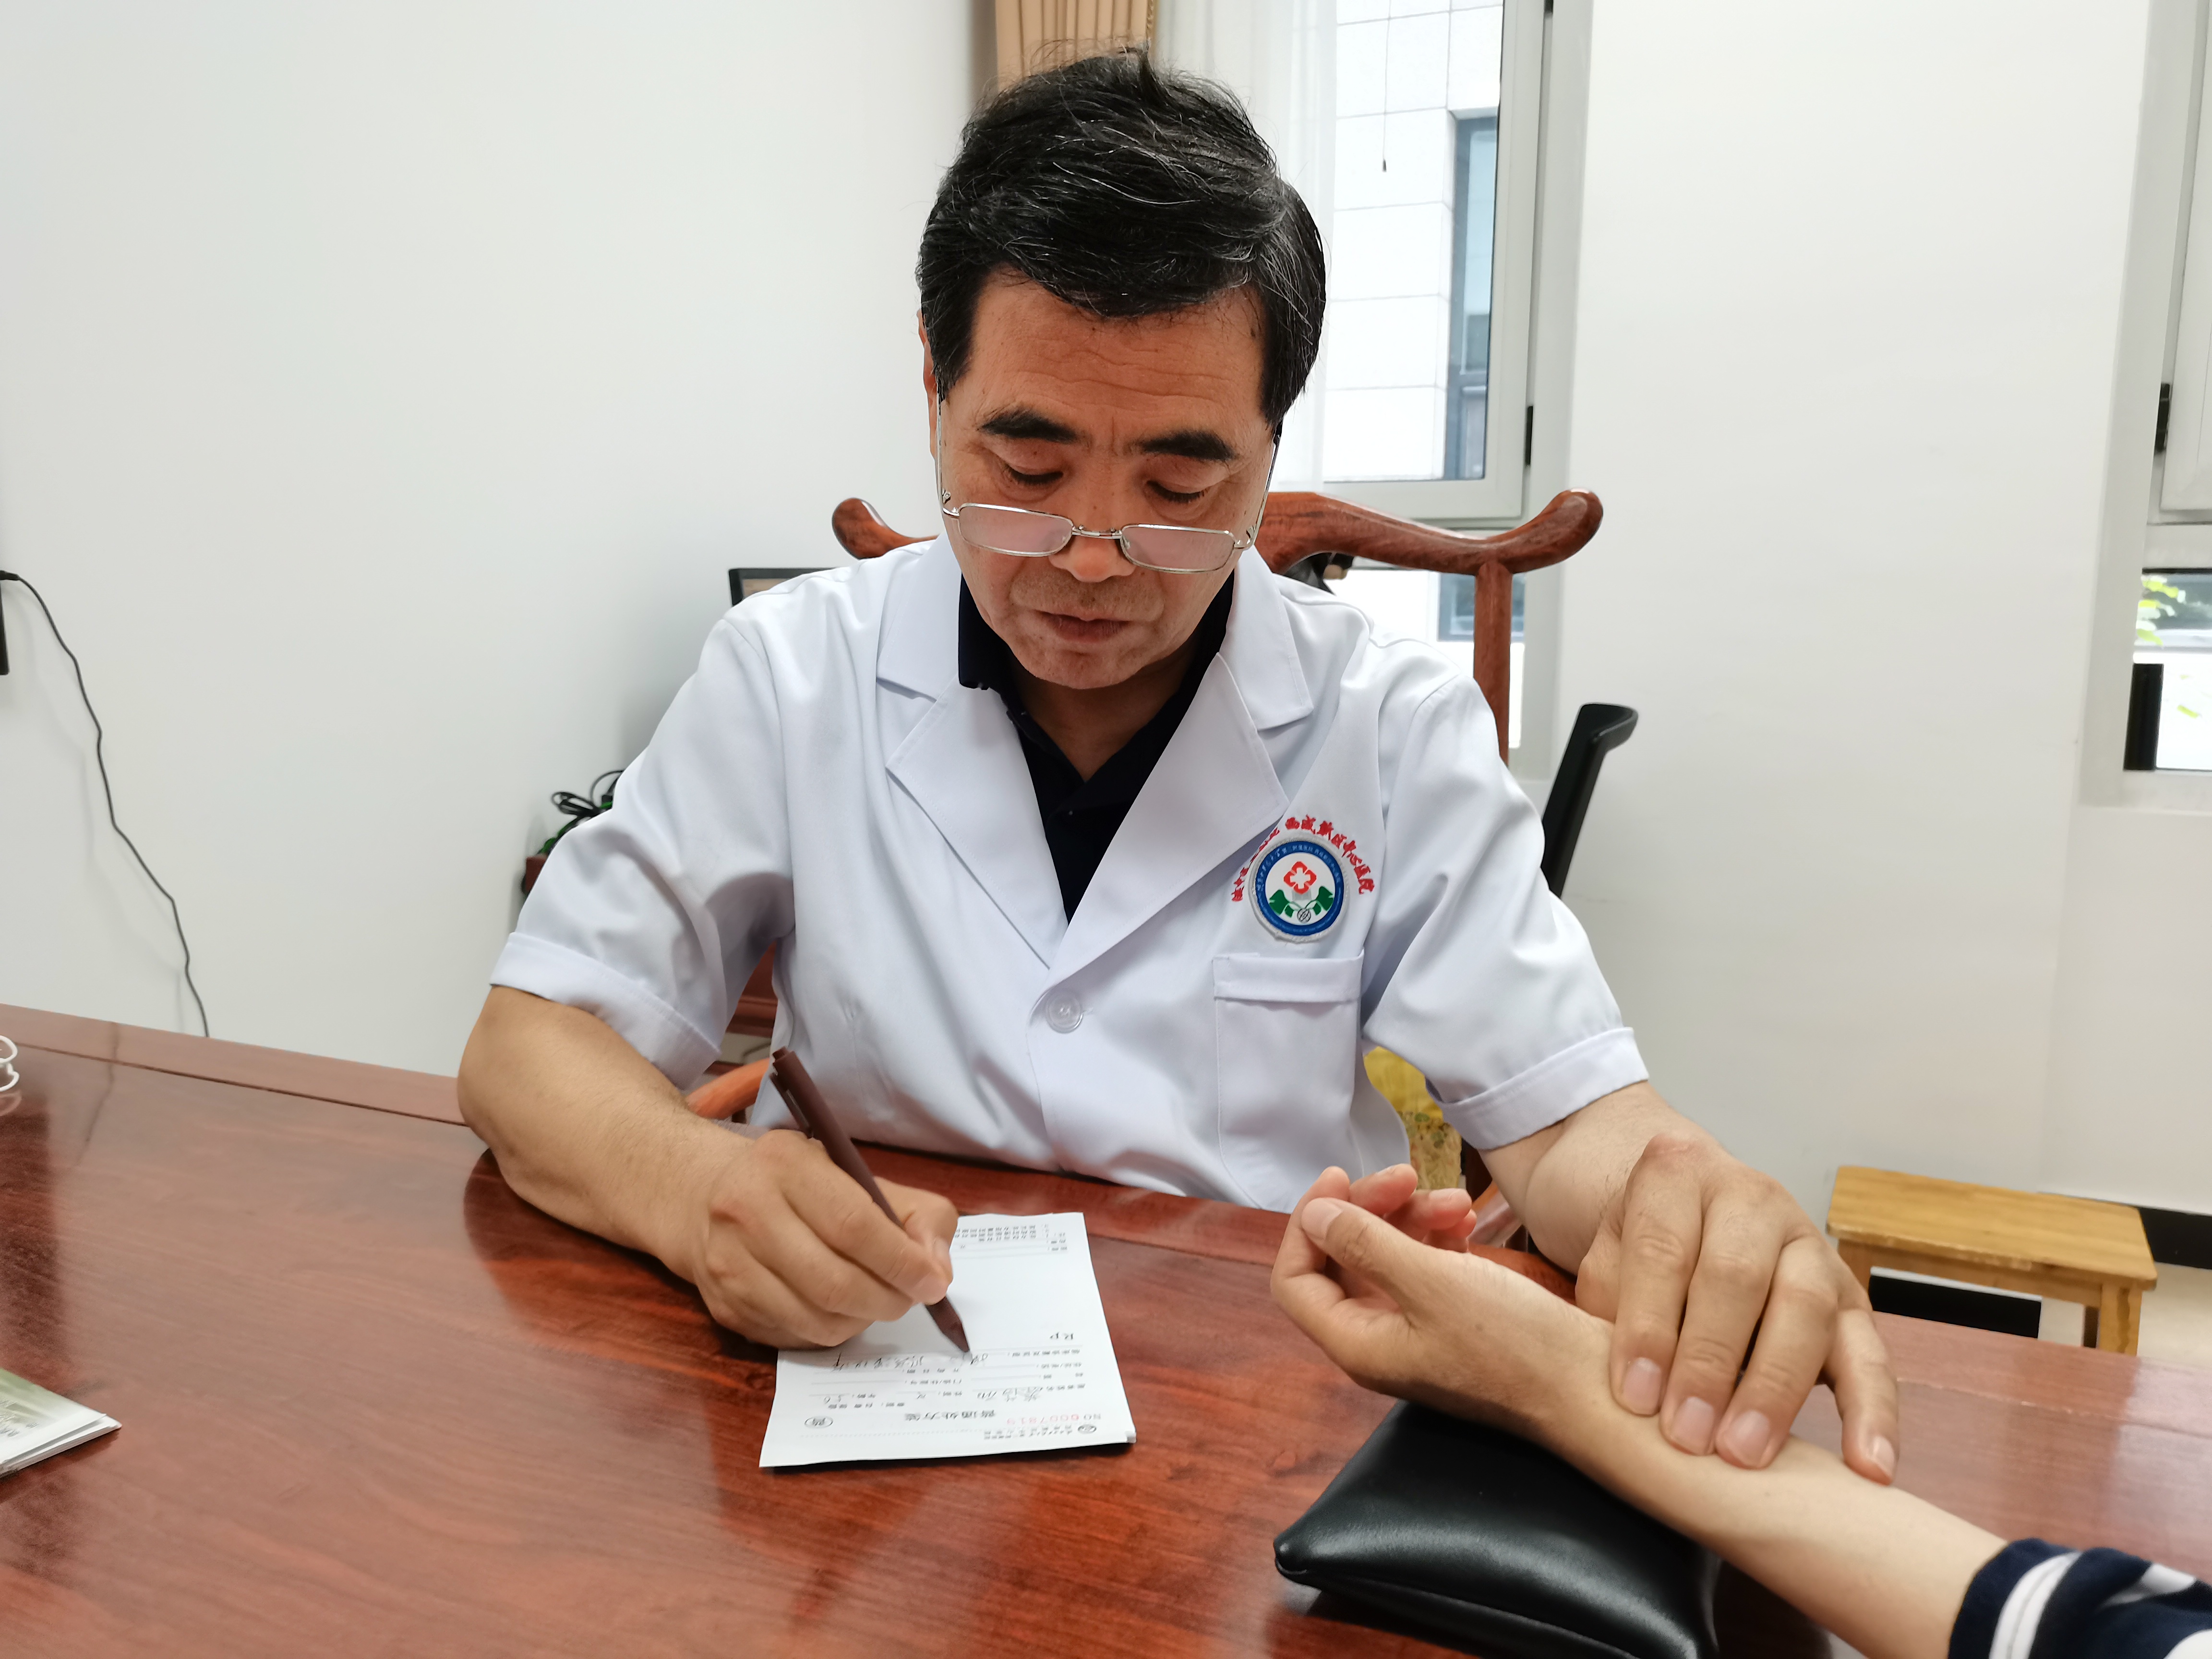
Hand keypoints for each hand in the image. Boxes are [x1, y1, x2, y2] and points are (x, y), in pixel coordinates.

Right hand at [675, 1128, 958, 1347]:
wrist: (701, 1196)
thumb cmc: (794, 1184)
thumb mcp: (853, 1172)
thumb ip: (912, 1212)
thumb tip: (937, 1270)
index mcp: (785, 1165)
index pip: (854, 1225)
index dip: (901, 1262)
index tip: (933, 1282)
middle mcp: (746, 1212)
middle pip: (834, 1282)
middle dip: (887, 1300)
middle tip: (909, 1298)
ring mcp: (728, 1264)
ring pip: (815, 1319)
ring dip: (861, 1320)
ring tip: (874, 1301)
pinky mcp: (724, 1306)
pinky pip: (794, 1337)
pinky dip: (829, 1331)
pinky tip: (836, 1309)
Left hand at [1270, 1168, 1597, 1441]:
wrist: (1591, 1388)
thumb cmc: (1515, 1345)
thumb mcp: (1432, 1283)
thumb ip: (1366, 1245)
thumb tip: (1314, 1216)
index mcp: (1357, 1344)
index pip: (1295, 1279)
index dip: (1308, 1224)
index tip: (1340, 1177)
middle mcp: (1378, 1341)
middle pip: (1343, 1259)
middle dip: (1370, 1209)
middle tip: (1411, 1174)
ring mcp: (1417, 1332)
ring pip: (1387, 1257)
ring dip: (1411, 1218)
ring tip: (1457, 1199)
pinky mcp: (1455, 1321)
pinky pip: (1426, 1268)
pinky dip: (1438, 1238)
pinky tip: (1466, 1221)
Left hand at [1573, 1131, 1895, 1480]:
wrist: (1684, 1214)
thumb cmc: (1638, 1253)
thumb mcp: (1605, 1260)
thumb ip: (1611, 1312)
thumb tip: (1632, 1394)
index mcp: (1679, 1174)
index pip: (1663, 1248)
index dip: (1648, 1325)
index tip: (1634, 1397)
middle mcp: (1753, 1199)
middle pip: (1738, 1276)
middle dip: (1709, 1362)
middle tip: (1686, 1434)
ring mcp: (1811, 1244)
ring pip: (1807, 1309)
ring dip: (1774, 1390)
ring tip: (1744, 1454)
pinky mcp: (1853, 1298)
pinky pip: (1873, 1355)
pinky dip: (1873, 1414)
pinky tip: (1869, 1467)